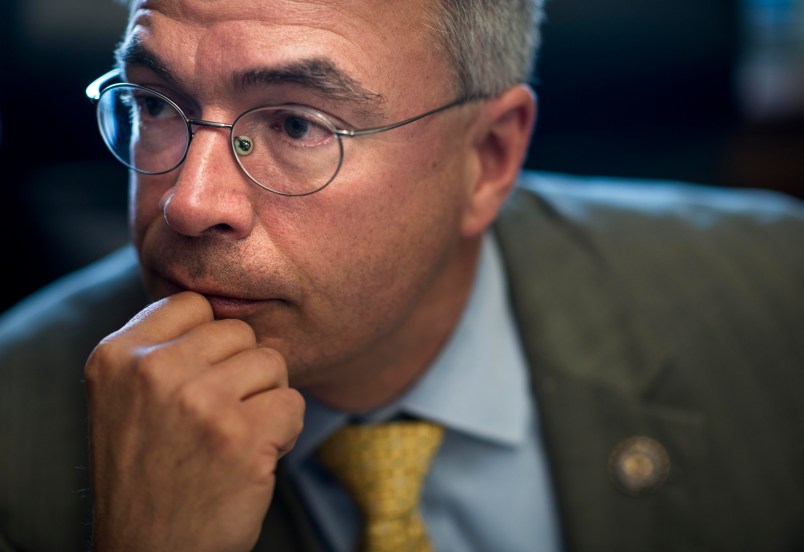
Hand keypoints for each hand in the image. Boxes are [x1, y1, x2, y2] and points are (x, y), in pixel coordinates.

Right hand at [84, 291, 304, 551]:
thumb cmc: (148, 472)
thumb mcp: (125, 397)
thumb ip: (161, 347)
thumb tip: (223, 303)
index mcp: (117, 355)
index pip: (193, 303)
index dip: (209, 343)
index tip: (198, 382)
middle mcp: (152, 371)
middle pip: (239, 331)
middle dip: (240, 373)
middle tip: (215, 420)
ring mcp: (198, 401)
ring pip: (271, 363)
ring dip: (264, 402)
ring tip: (230, 439)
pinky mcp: (240, 436)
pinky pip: (293, 403)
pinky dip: (283, 433)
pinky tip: (250, 459)